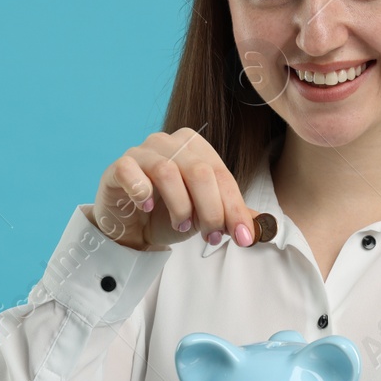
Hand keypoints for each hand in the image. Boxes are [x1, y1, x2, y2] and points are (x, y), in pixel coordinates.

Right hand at [86, 128, 262, 251]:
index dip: (235, 208)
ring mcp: (142, 151)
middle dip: (210, 210)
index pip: (222, 175)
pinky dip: (141, 191)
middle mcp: (169, 142)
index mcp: (195, 147)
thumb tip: (261, 226)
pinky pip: (130, 171)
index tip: (243, 238)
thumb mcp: (204, 215)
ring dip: (180, 206)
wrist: (129, 227)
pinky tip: (145, 208)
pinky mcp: (118, 166)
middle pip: (199, 172)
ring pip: (168, 172)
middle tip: (210, 237)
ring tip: (180, 225)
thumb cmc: (165, 214)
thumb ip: (230, 215)